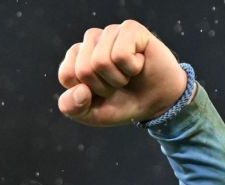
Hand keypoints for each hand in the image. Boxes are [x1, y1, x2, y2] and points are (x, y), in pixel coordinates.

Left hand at [56, 20, 187, 126]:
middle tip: (118, 84)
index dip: (86, 94)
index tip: (100, 93)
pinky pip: (120, 54)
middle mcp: (91, 41)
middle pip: (83, 69)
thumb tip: (80, 90)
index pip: (66, 75)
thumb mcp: (92, 114)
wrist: (158, 102)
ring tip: (128, 74)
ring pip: (100, 61)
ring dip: (118, 79)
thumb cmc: (123, 103)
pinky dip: (132, 68)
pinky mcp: (130, 28)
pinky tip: (139, 64)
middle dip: (103, 87)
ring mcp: (110, 32)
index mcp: (76, 57)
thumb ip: (72, 107)